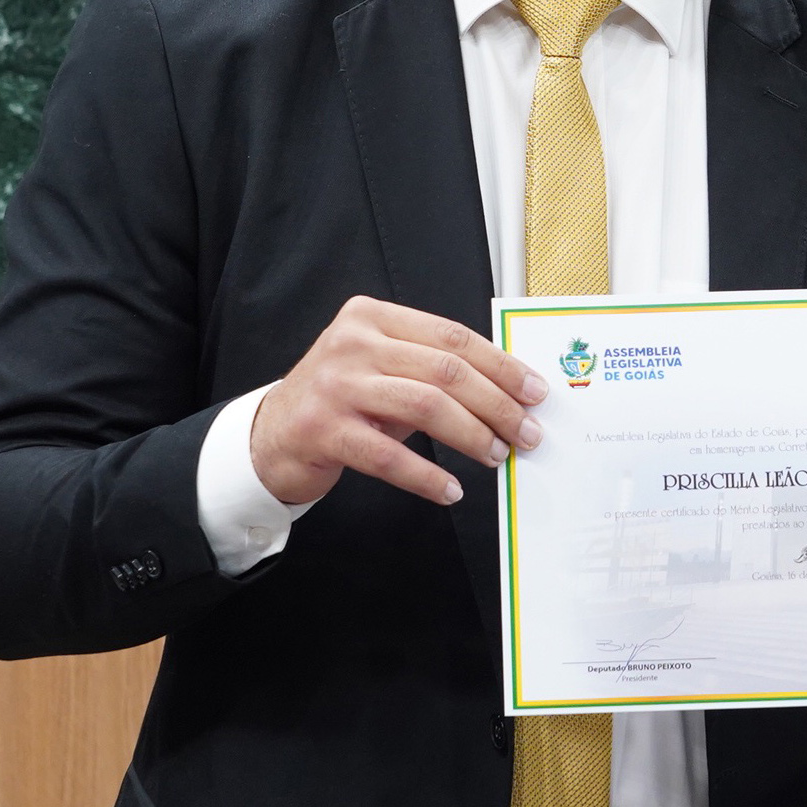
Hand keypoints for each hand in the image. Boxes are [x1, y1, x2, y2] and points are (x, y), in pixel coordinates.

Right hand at [248, 296, 548, 507]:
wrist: (272, 434)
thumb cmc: (341, 400)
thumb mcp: (383, 367)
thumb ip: (433, 368)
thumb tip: (508, 393)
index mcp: (373, 316)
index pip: (453, 336)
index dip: (501, 366)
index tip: (534, 391)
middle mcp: (353, 343)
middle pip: (445, 370)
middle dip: (496, 405)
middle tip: (525, 432)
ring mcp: (335, 385)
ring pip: (425, 406)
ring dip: (471, 435)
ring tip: (496, 455)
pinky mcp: (322, 429)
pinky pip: (389, 456)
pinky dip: (427, 476)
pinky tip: (450, 490)